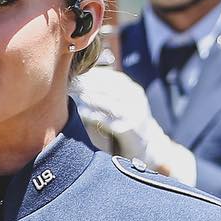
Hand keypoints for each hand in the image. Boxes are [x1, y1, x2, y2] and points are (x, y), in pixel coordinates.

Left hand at [70, 69, 195, 182]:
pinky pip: (107, 121)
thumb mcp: (125, 103)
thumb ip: (110, 92)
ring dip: (89, 97)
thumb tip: (83, 77)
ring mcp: (134, 115)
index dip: (94, 74)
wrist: (147, 147)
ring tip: (75, 94)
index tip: (77, 73)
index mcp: (135, 91)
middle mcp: (137, 101)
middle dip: (89, 84)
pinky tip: (81, 112)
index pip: (113, 77)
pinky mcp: (128, 130)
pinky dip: (92, 115)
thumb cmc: (128, 122)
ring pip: (108, 103)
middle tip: (72, 83)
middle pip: (109, 88)